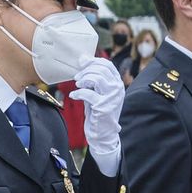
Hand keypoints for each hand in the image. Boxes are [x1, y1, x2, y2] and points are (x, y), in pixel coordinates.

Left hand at [69, 57, 123, 174]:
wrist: (102, 134)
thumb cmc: (97, 112)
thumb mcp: (96, 91)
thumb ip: (92, 77)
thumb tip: (83, 58)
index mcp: (117, 83)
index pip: (107, 65)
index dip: (93, 61)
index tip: (81, 64)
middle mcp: (118, 89)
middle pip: (101, 70)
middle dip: (86, 71)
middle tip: (77, 78)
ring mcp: (112, 98)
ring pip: (97, 78)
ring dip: (83, 79)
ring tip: (77, 85)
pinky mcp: (104, 107)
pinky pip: (88, 93)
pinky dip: (78, 93)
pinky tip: (74, 96)